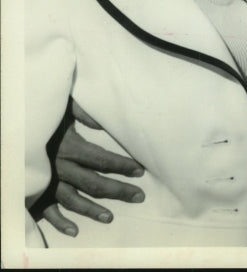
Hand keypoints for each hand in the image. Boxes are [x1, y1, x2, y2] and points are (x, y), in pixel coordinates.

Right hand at [41, 102, 145, 235]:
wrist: (12, 132)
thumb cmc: (43, 119)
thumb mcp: (63, 110)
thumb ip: (84, 113)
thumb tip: (104, 123)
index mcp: (70, 147)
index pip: (103, 159)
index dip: (123, 165)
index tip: (140, 170)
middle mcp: (61, 168)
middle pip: (94, 183)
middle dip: (119, 190)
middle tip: (139, 196)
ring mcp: (48, 184)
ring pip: (74, 201)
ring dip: (93, 210)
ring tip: (110, 218)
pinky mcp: (36, 194)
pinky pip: (48, 212)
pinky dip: (60, 223)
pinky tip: (75, 231)